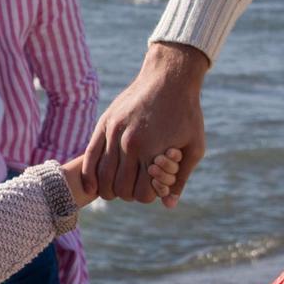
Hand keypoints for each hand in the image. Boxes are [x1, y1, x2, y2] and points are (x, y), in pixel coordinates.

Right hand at [78, 43, 208, 205]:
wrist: (170, 77)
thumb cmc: (186, 113)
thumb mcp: (194, 147)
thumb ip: (181, 179)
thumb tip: (168, 205)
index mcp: (153, 151)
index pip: (143, 194)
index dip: (149, 195)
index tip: (154, 186)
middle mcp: (130, 144)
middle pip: (121, 189)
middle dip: (130, 193)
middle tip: (136, 186)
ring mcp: (113, 134)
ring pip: (103, 178)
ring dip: (110, 189)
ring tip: (117, 186)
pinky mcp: (103, 125)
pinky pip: (89, 159)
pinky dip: (89, 178)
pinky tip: (92, 187)